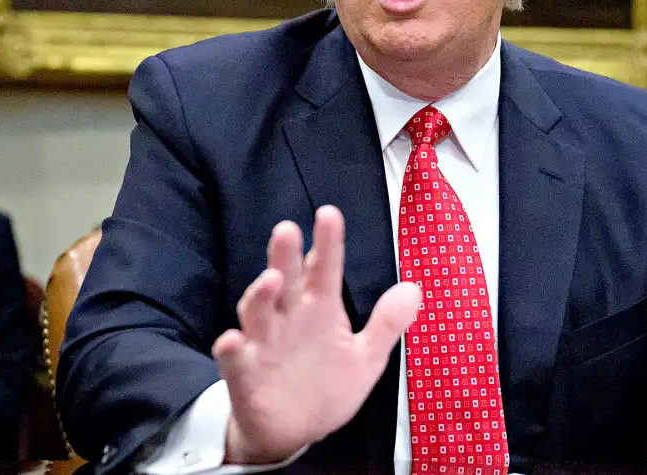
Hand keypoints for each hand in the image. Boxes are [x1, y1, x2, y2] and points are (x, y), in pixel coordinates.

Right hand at [212, 205, 421, 462]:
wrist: (295, 432)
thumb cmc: (326, 385)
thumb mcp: (364, 357)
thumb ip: (386, 324)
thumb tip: (414, 289)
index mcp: (320, 309)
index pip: (324, 269)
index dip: (327, 243)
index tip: (329, 214)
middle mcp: (289, 319)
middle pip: (286, 280)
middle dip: (285, 256)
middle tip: (288, 229)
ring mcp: (264, 344)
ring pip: (258, 312)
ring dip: (260, 295)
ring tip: (271, 279)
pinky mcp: (245, 375)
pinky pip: (235, 360)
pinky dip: (232, 350)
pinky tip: (232, 340)